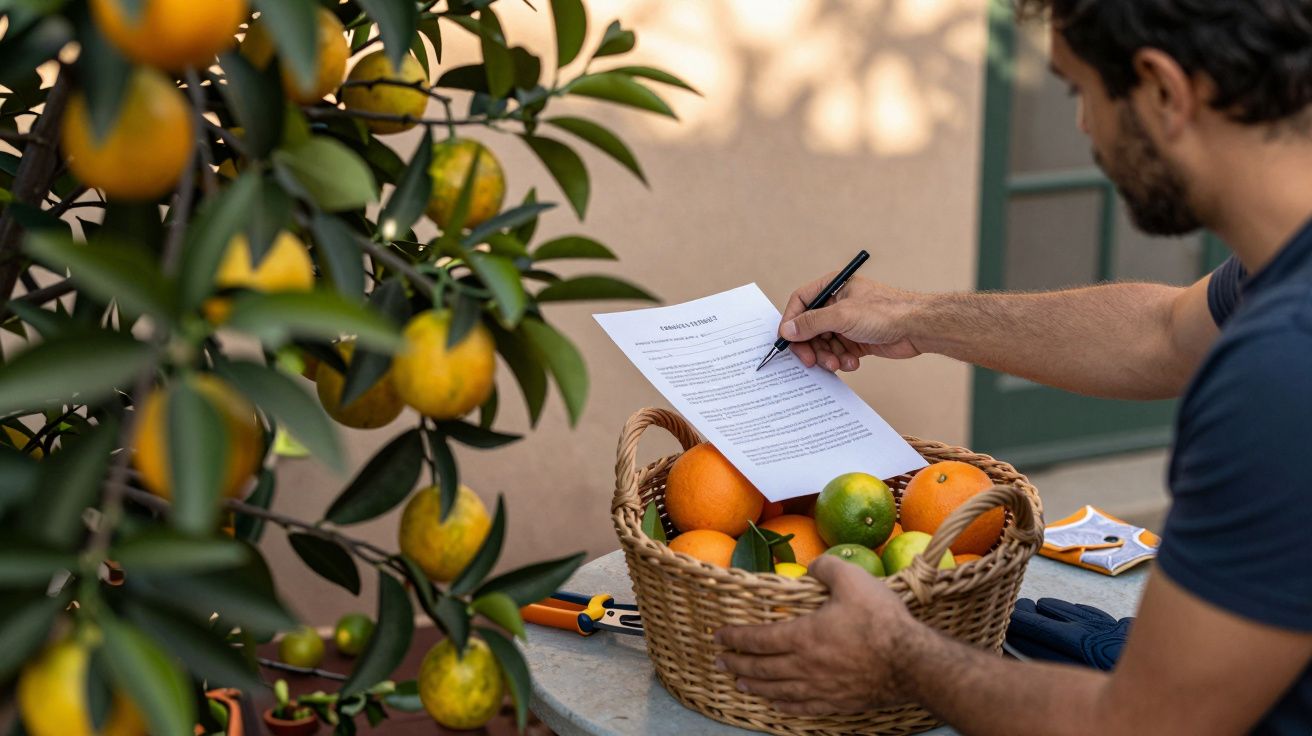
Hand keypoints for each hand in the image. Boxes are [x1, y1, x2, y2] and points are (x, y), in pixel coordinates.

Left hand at [714, 555, 919, 714]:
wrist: (911, 663)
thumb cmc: (881, 620)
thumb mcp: (852, 579)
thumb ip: (826, 568)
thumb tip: (812, 567)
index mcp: (803, 636)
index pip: (759, 638)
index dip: (736, 638)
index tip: (719, 636)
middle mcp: (805, 666)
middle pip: (762, 667)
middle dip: (738, 663)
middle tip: (721, 661)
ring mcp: (820, 688)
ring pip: (778, 690)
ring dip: (755, 685)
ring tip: (740, 683)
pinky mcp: (837, 703)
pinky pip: (802, 707)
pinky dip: (783, 705)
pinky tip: (778, 704)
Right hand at [779, 275, 927, 371]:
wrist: (918, 328)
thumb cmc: (887, 312)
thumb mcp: (843, 315)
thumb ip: (812, 322)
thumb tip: (788, 329)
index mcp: (833, 288)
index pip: (801, 302)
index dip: (791, 322)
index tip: (787, 340)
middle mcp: (838, 304)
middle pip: (810, 328)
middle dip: (811, 346)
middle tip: (811, 361)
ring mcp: (847, 323)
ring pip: (823, 344)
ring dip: (828, 357)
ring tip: (837, 364)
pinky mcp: (856, 340)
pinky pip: (838, 353)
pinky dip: (842, 361)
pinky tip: (853, 363)